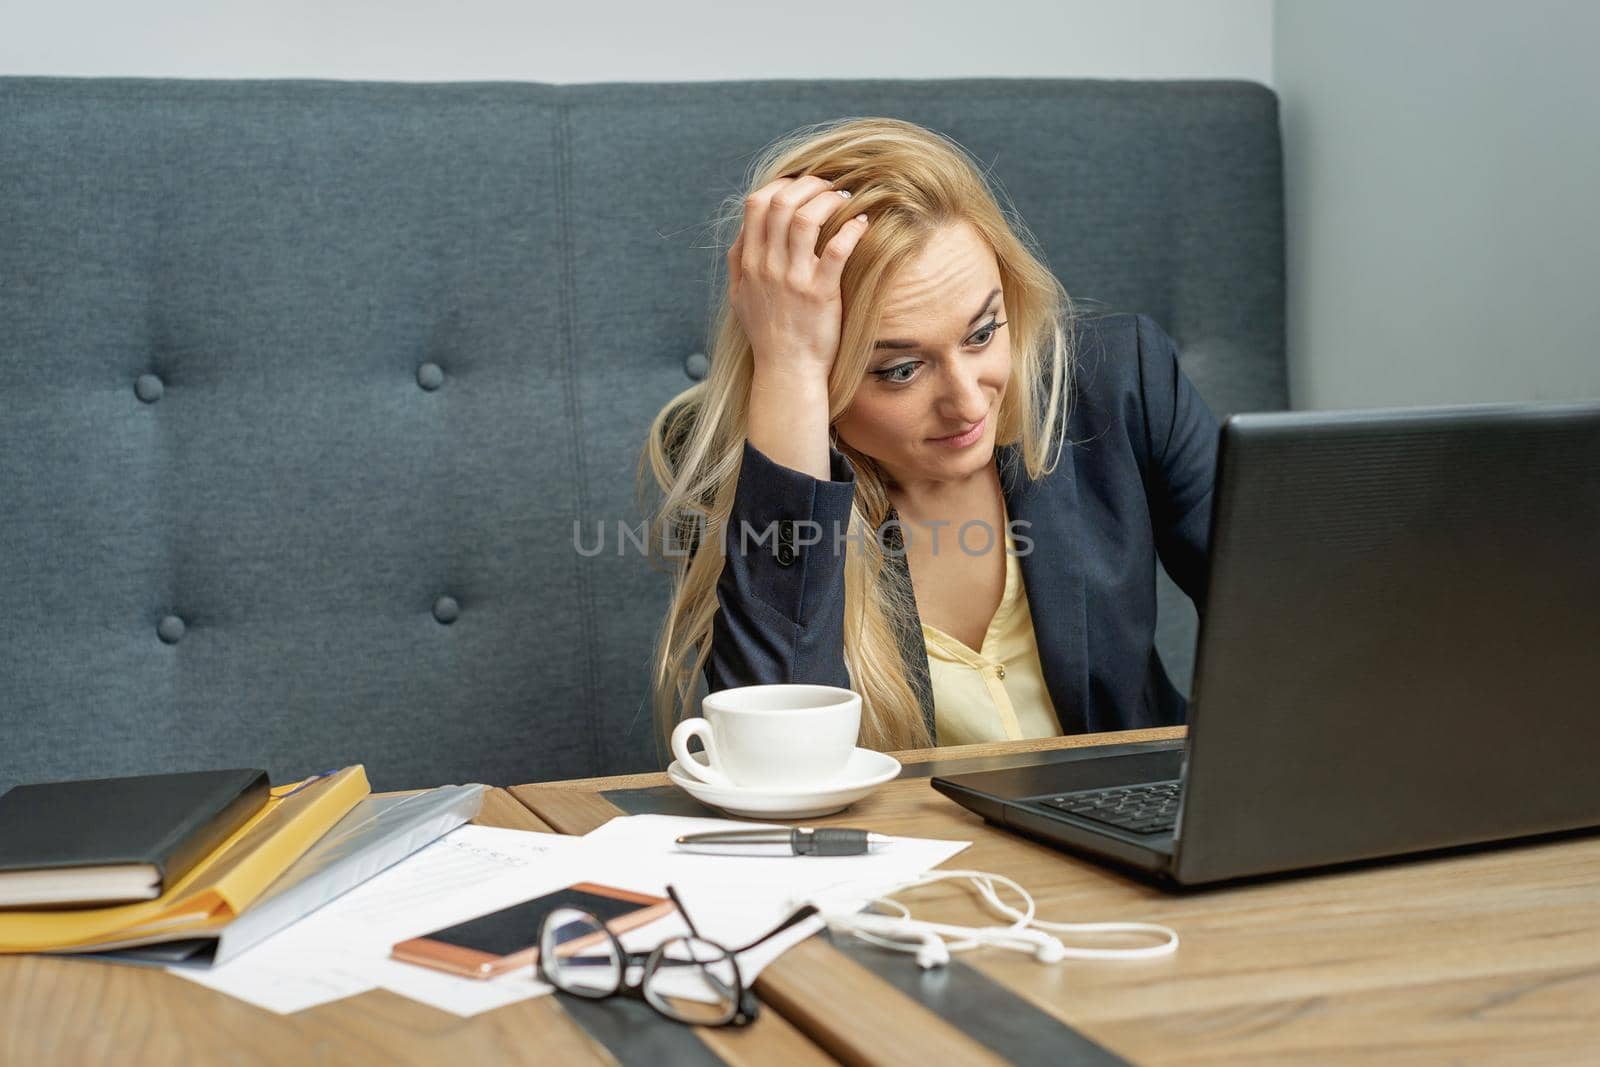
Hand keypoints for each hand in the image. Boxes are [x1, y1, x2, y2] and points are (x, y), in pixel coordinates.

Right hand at [728, 175, 869, 385]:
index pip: (756, 204)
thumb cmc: (766, 334)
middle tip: (829, 185)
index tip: (800, 185)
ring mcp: (793, 279)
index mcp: (749, 262)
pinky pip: (836, 249)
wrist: (786, 370)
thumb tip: (743, 230)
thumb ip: (738, 261)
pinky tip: (862, 223)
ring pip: (807, 218)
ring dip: (829, 200)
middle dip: (808, 185)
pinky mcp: (820, 293)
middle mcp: (768, 266)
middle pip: (782, 203)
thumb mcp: (739, 297)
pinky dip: (851, 229)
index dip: (780, 185)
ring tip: (846, 199)